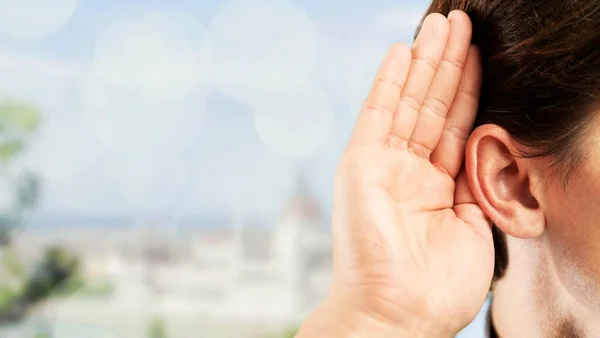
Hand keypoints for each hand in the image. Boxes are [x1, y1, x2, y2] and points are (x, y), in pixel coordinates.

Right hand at [298, 10, 492, 336]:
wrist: (399, 313)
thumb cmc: (437, 286)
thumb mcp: (475, 225)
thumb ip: (477, 182)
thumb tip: (487, 149)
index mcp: (435, 188)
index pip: (455, 127)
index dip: (470, 90)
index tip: (481, 55)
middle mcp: (407, 171)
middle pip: (433, 106)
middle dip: (448, 64)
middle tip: (460, 22)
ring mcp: (382, 164)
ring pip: (409, 102)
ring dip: (426, 62)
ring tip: (442, 24)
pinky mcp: (360, 162)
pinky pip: (377, 113)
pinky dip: (390, 81)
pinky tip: (402, 50)